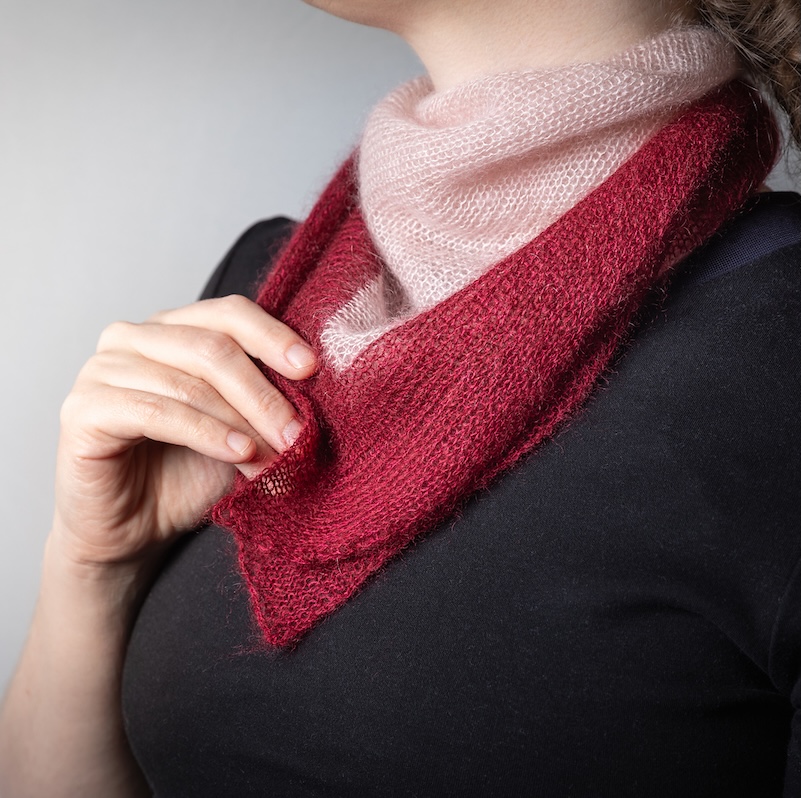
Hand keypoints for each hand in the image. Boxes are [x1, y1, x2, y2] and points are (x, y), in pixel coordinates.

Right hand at [51, 294, 316, 568]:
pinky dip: (205, 433)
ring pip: (189, 383)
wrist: (135, 529)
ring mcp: (102, 370)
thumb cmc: (186, 474)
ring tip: (276, 453)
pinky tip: (239, 452)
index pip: (228, 313)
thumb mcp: (240, 429)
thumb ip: (265, 401)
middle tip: (297, 433)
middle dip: (263, 394)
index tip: (311, 368)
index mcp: (172, 329)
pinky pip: (156, 412)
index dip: (272, 337)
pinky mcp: (83, 410)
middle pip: (212, 347)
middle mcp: (132, 338)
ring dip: (241, 421)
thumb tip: (313, 387)